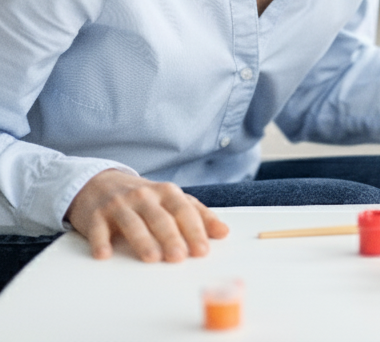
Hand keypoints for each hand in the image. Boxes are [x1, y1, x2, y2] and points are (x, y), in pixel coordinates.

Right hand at [65, 169, 228, 261]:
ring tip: (152, 258)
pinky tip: (104, 254)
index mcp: (167, 192)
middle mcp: (144, 196)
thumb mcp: (172, 200)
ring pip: (132, 223)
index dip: (194, 230)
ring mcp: (119, 205)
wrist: (99, 184)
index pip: (184, 211)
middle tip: (179, 257)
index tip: (202, 250)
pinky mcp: (95, 215)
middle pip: (160, 218)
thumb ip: (198, 215)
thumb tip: (223, 232)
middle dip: (171, 238)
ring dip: (142, 241)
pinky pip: (97, 229)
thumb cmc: (143, 198)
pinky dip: (100, 241)